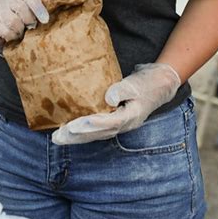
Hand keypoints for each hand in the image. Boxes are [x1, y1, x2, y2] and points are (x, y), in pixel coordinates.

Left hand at [52, 62, 180, 144]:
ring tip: (57, 137)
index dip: (91, 125)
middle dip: (77, 136)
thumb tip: (108, 99)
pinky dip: (83, 130)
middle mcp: (124, 124)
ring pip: (96, 134)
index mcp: (131, 117)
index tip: (74, 126)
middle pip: (98, 133)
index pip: (109, 123)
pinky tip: (70, 129)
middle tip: (57, 137)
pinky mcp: (115, 119)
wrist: (160, 83)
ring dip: (76, 137)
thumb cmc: (148, 82)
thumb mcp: (137, 83)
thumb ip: (122, 90)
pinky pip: (97, 128)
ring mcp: (120, 124)